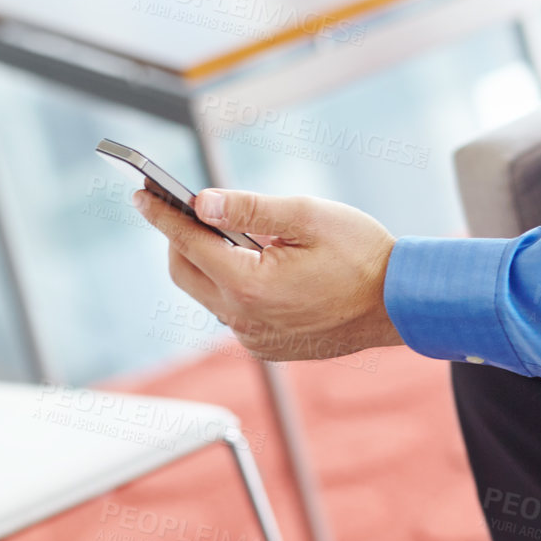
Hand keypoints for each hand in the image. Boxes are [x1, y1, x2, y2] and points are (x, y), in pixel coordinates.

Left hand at [132, 186, 405, 361]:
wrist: (400, 305)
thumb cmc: (363, 256)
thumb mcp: (308, 216)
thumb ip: (250, 207)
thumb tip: (201, 201)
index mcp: (249, 284)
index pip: (188, 242)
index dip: (162, 214)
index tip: (140, 194)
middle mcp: (244, 318)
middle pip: (184, 272)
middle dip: (177, 237)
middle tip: (180, 207)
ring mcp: (254, 337)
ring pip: (208, 293)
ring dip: (208, 260)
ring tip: (228, 230)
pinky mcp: (267, 346)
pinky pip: (232, 311)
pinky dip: (232, 283)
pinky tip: (258, 263)